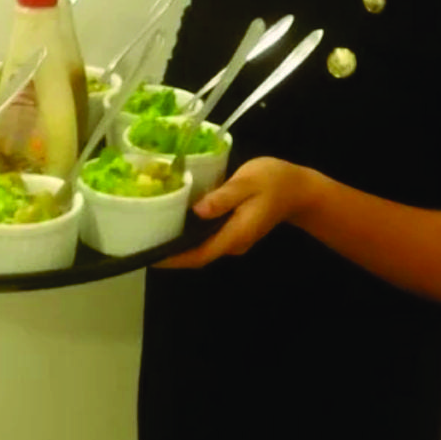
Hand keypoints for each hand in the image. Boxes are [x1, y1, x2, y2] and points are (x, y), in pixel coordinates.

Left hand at [155, 157, 313, 269]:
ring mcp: (234, 240)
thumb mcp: (248, 182)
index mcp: (235, 234)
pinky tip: (175, 220)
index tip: (149, 255)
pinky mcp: (234, 231)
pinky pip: (208, 238)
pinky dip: (190, 235)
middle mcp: (232, 244)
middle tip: (141, 242)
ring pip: (202, 248)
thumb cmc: (274, 181)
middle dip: (170, 253)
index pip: (199, 254)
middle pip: (197, 256)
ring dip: (178, 245)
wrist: (299, 188)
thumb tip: (198, 210)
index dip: (174, 258)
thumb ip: (224, 196)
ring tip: (151, 232)